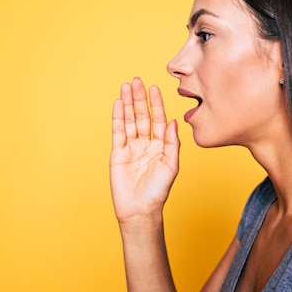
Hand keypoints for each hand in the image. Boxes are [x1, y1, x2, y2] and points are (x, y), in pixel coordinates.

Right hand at [110, 77, 179, 223]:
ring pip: (129, 120)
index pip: (158, 119)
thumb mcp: (171, 165)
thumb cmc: (158, 191)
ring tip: (126, 87)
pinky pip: (118, 131)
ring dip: (127, 103)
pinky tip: (118, 104)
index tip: (155, 88)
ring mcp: (131, 147)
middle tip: (137, 81)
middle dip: (139, 98)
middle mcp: (145, 143)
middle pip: (142, 116)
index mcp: (160, 145)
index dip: (156, 104)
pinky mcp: (118, 153)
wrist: (141, 210)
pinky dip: (118, 117)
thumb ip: (172, 143)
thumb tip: (173, 121)